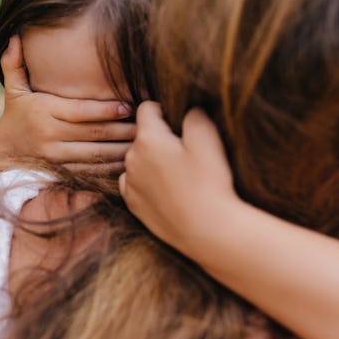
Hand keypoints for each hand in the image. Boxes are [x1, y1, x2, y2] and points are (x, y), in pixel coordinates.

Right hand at [0, 35, 135, 172]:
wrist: (1, 151)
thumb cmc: (15, 114)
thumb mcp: (12, 88)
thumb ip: (14, 62)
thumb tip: (14, 35)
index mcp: (44, 111)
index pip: (82, 111)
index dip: (107, 110)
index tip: (129, 106)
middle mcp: (50, 135)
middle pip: (94, 133)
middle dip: (122, 130)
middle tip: (145, 125)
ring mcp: (56, 156)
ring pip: (96, 154)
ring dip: (121, 150)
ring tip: (142, 143)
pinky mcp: (61, 171)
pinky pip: (91, 170)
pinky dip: (110, 167)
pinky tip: (127, 161)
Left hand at [119, 102, 241, 256]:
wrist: (207, 230)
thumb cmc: (208, 182)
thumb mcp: (207, 137)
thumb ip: (193, 114)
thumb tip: (187, 108)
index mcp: (147, 139)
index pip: (146, 108)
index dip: (164, 110)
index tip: (181, 123)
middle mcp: (131, 159)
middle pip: (142, 136)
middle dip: (160, 137)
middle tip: (186, 153)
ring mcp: (129, 184)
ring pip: (138, 160)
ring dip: (153, 161)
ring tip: (179, 175)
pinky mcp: (133, 205)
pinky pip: (135, 183)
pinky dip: (147, 182)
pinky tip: (168, 190)